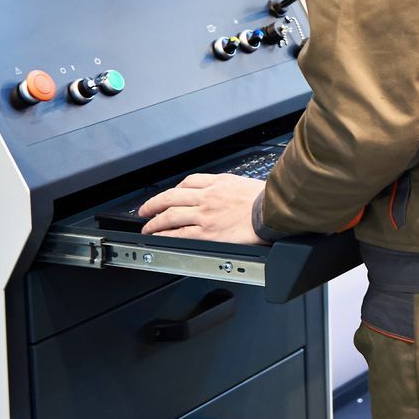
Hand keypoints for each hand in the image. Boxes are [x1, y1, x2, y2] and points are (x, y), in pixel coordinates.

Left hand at [139, 173, 266, 244]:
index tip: (170, 194)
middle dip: (154, 203)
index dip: (175, 188)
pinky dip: (166, 234)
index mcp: (218, 182)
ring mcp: (205, 214)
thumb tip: (226, 192)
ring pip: (170, 215)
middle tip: (145, 209)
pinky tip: (159, 236)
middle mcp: (207, 196)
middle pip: (172, 196)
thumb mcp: (245, 182)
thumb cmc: (267, 199)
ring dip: (154, 221)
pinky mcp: (207, 232)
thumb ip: (230, 187)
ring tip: (147, 226)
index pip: (189, 181)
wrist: (273, 211)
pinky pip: (179, 233)